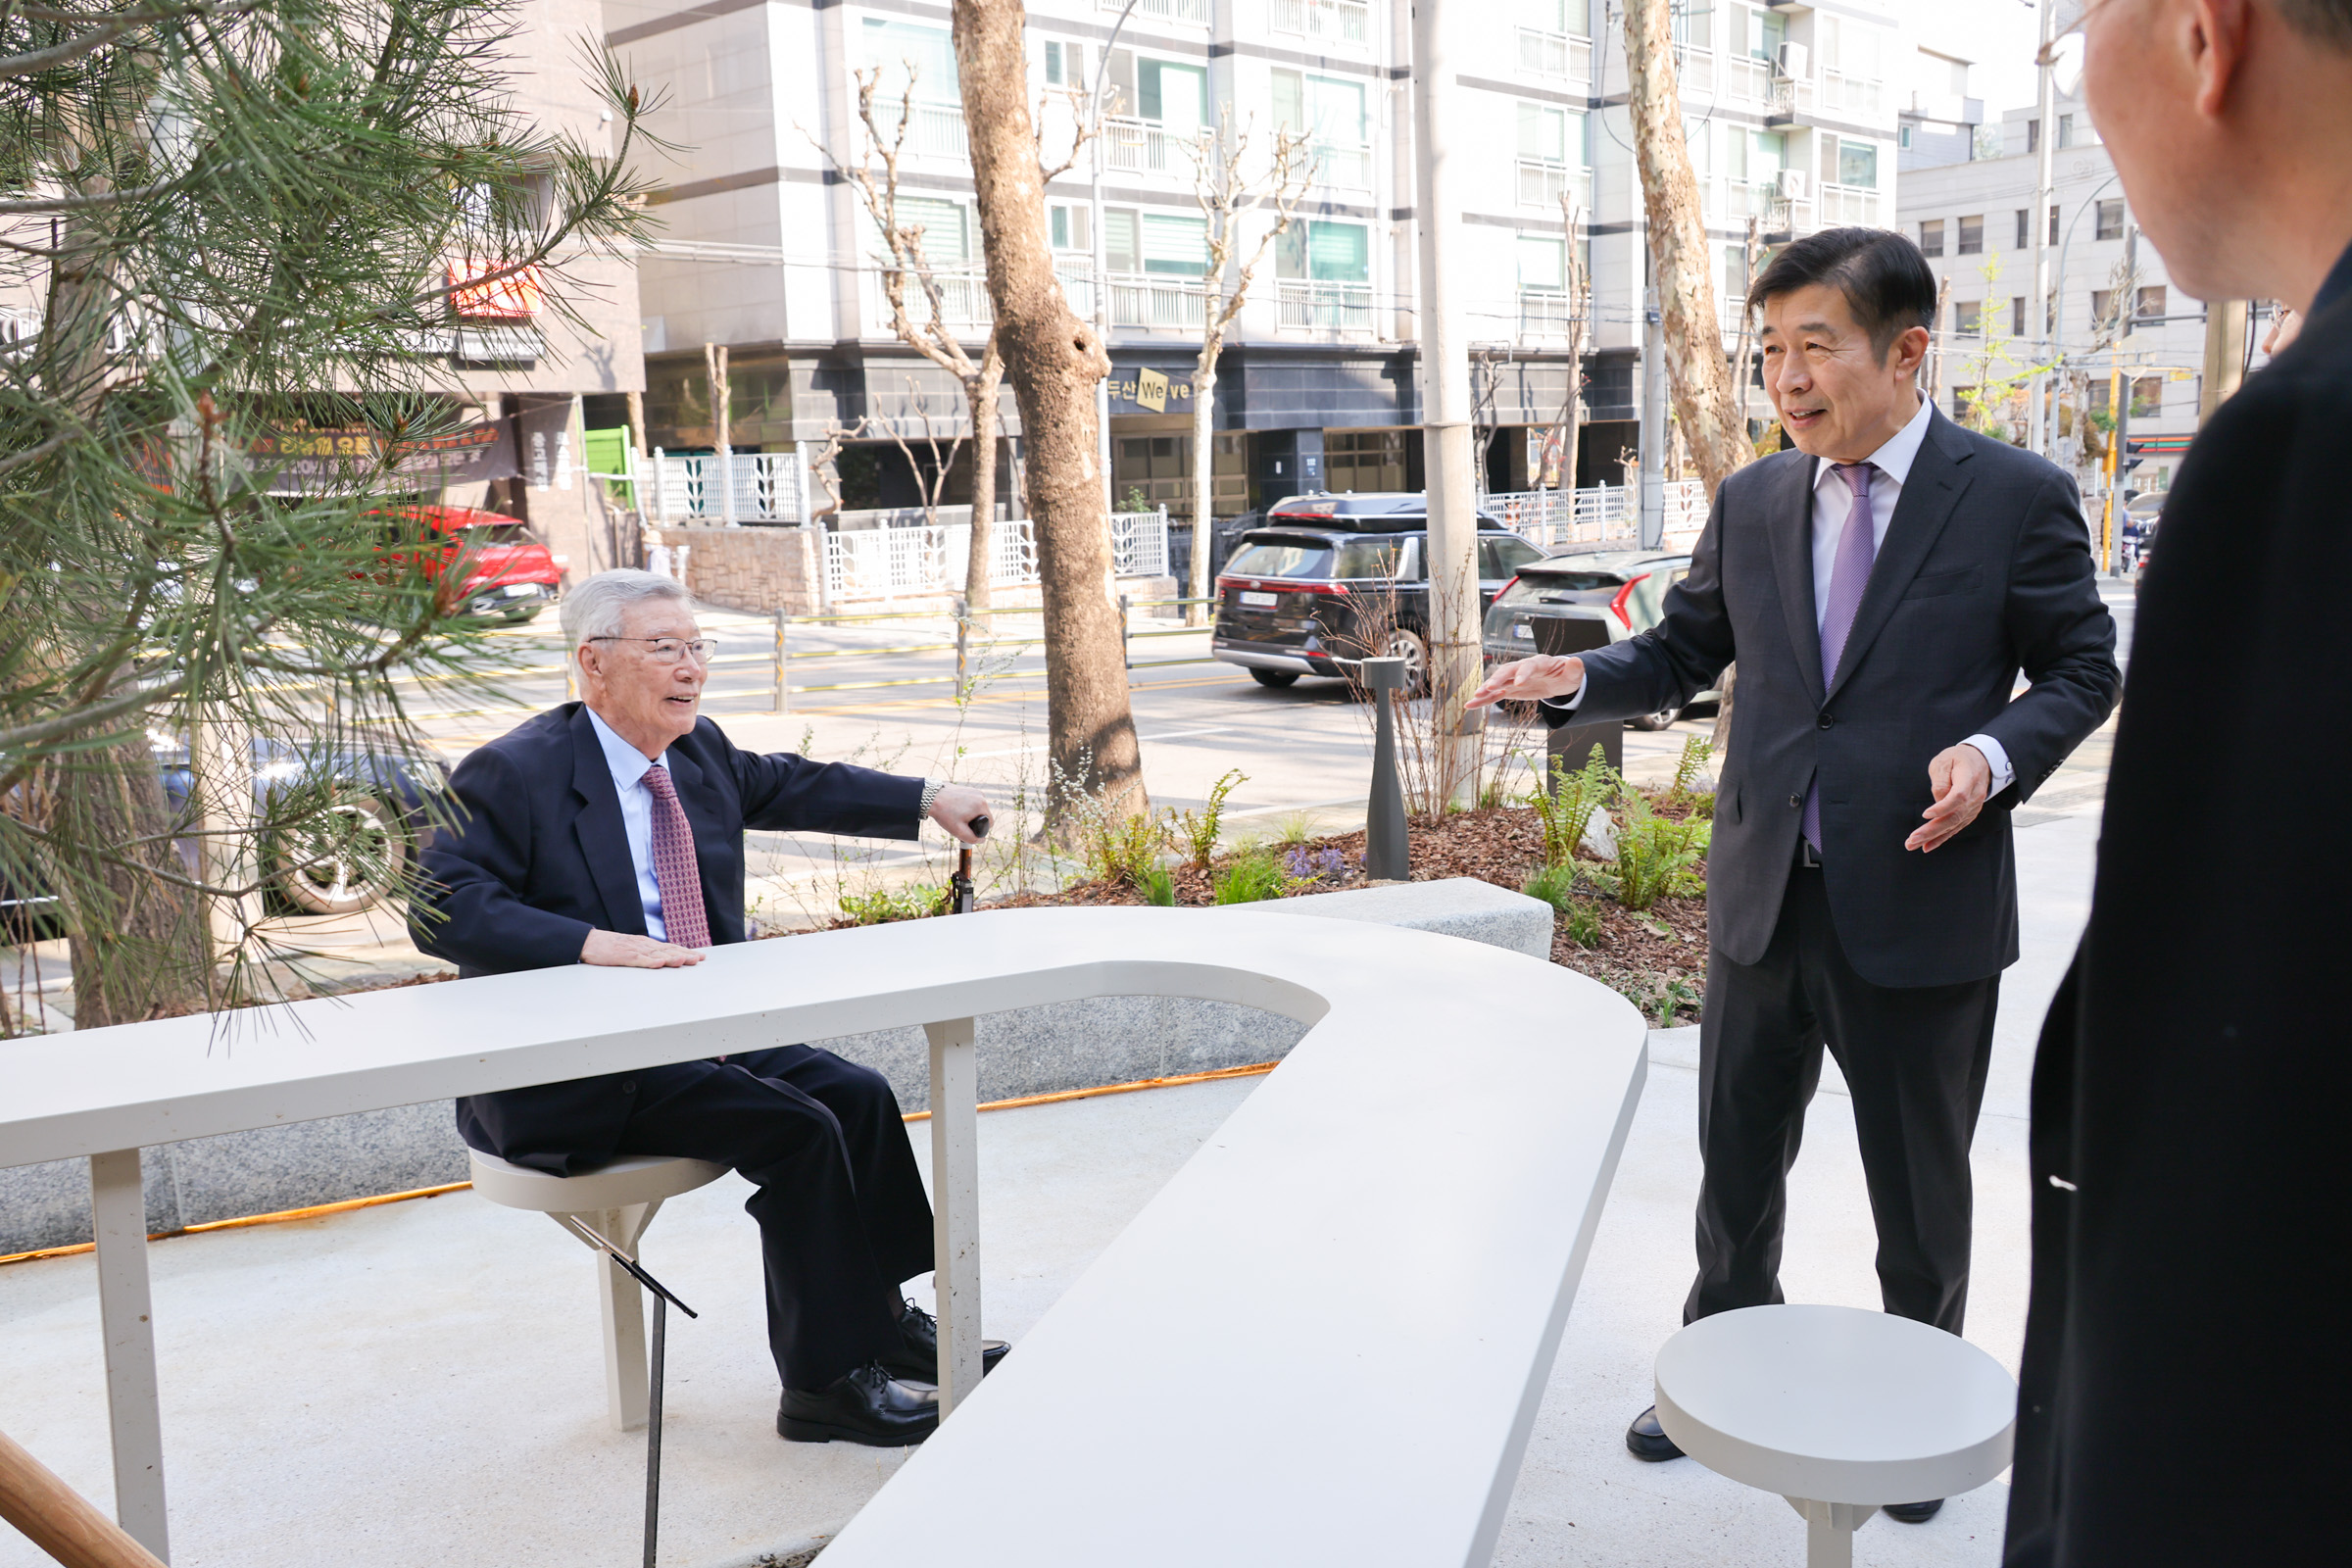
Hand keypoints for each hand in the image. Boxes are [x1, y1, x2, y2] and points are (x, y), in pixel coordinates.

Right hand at [580, 929, 705, 966]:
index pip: (670, 948)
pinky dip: (650, 962)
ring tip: (685, 960)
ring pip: (656, 954)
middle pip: (667, 950)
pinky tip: (660, 963)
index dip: (685, 951)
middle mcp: (643, 945)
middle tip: (699, 959)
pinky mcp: (623, 956)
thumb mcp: (632, 949)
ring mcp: (634, 950)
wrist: (589, 942)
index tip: (700, 956)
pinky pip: (638, 960)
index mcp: (646, 944)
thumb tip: (662, 960)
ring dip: (671, 957)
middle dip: (685, 954)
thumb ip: (646, 954)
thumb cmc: (609, 947)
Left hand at [929, 783, 991, 844]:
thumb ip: (973, 838)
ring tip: (956, 814)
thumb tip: (982, 840)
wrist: (931, 797)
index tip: (968, 829)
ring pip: (978, 808)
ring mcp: (974, 790)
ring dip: (971, 813)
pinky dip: (966, 806)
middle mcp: (981, 796)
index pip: (990, 822)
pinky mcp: (968, 788)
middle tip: (960, 822)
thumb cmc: (944, 813)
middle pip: (984, 814)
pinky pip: (972, 801)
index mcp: (982, 805)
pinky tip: (955, 807)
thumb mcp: (959, 831)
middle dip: (975, 820)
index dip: (981, 829)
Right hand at [1465, 655, 1584, 709]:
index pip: (1529, 666)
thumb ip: (1574, 669)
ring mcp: (1514, 679)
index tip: (1519, 683)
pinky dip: (1483, 700)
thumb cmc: (1566, 676)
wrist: (1557, 679)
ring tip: (1474, 697)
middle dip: (1497, 679)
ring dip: (1485, 689)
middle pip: (1507, 671)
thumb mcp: (1573, 675)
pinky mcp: (1509, 689)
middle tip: (1488, 687)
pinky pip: (1494, 694)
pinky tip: (1470, 705)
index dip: (1524, 673)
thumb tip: (1578, 662)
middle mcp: (1523, 669)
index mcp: (1539, 663)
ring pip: (1497, 682)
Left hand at [1906, 744, 1991, 852]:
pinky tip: (1927, 846)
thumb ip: (1940, 780)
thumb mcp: (1944, 760)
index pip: (1958, 797)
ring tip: (1913, 844)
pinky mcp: (1968, 814)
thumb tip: (1937, 801)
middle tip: (1913, 839)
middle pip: (1954, 816)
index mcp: (1969, 779)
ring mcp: (1973, 807)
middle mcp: (1974, 796)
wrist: (1979, 761)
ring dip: (1932, 837)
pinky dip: (1941, 838)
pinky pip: (1955, 828)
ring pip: (1953, 825)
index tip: (1926, 814)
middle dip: (1932, 830)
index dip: (1943, 807)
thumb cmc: (1957, 759)